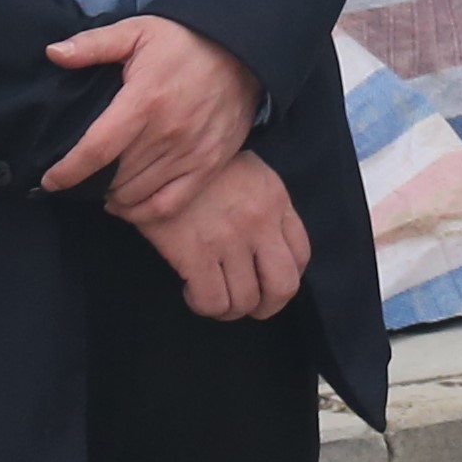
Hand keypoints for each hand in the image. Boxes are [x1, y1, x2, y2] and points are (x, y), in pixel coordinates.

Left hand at [42, 12, 256, 215]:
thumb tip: (52, 53)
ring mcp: (191, 153)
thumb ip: (93, 44)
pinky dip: (143, 212)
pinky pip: (169, 204)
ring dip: (112, 196)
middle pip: (114, 177)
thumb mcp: (137, 32)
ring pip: (137, 194)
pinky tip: (127, 203)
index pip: (96, 149)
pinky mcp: (209, 165)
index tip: (50, 180)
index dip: (68, 171)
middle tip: (77, 179)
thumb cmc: (184, 41)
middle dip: (88, 182)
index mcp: (145, 101)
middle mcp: (168, 133)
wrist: (243, 50)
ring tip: (101, 186)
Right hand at [126, 149, 311, 321]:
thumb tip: (267, 245)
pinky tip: (191, 289)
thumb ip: (266, 206)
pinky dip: (204, 305)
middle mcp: (260, 223)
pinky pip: (212, 301)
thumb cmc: (203, 165)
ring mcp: (229, 240)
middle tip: (248, 305)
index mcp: (276, 201)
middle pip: (283, 287)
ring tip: (214, 295)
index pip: (301, 256)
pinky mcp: (196, 253)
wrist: (159, 152)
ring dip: (230, 308)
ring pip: (245, 301)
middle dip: (267, 306)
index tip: (266, 281)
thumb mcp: (250, 174)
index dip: (285, 278)